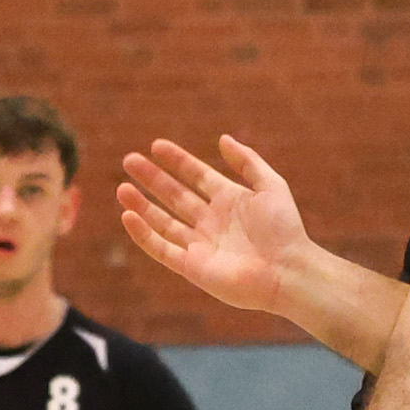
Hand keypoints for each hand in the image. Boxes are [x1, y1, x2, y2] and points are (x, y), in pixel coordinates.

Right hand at [117, 136, 318, 315]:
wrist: (287, 271)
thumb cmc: (284, 229)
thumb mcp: (271, 185)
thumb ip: (247, 161)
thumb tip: (222, 139)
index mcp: (229, 200)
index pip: (196, 175)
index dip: (177, 161)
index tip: (156, 145)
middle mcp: (211, 221)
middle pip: (174, 196)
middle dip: (152, 178)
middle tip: (129, 160)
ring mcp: (200, 245)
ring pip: (163, 221)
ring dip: (142, 205)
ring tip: (121, 188)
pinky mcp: (192, 267)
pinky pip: (161, 249)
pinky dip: (144, 234)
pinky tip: (129, 216)